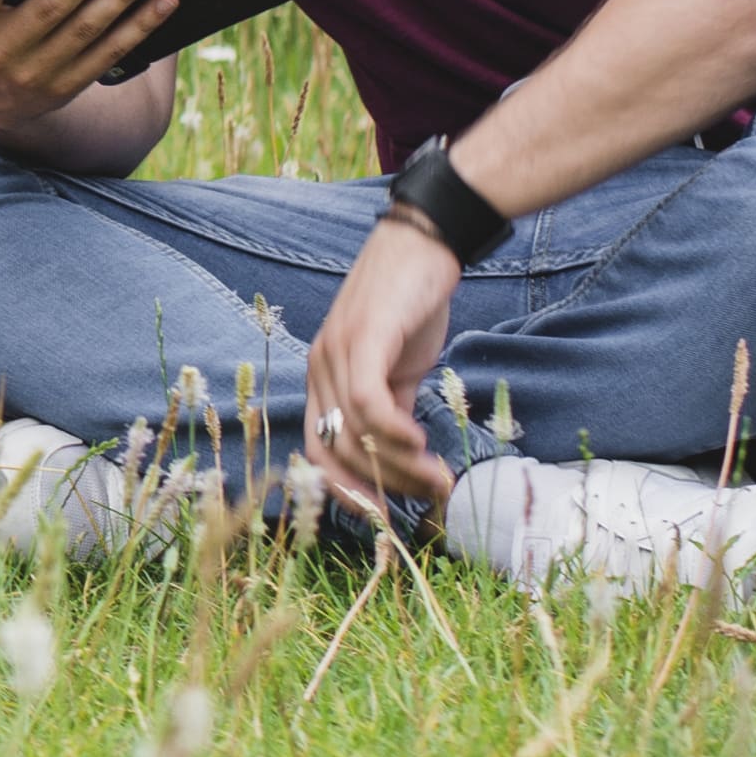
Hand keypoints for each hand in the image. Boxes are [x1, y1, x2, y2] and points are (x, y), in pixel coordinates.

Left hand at [299, 213, 463, 521]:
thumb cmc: (411, 305)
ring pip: (355, 432)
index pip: (317, 451)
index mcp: (323, 379)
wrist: (423, 245)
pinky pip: (368, 402)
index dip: (348, 490)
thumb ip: (393, 406)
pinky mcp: (363, 338)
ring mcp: (336, 352)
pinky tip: (422, 442)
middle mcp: (320, 368)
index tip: (389, 512)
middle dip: (382, 486)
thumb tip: (405, 456)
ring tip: (438, 478)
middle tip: (429, 496)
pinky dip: (393, 433)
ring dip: (399, 467)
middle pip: (335, 451)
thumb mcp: (399, 366)